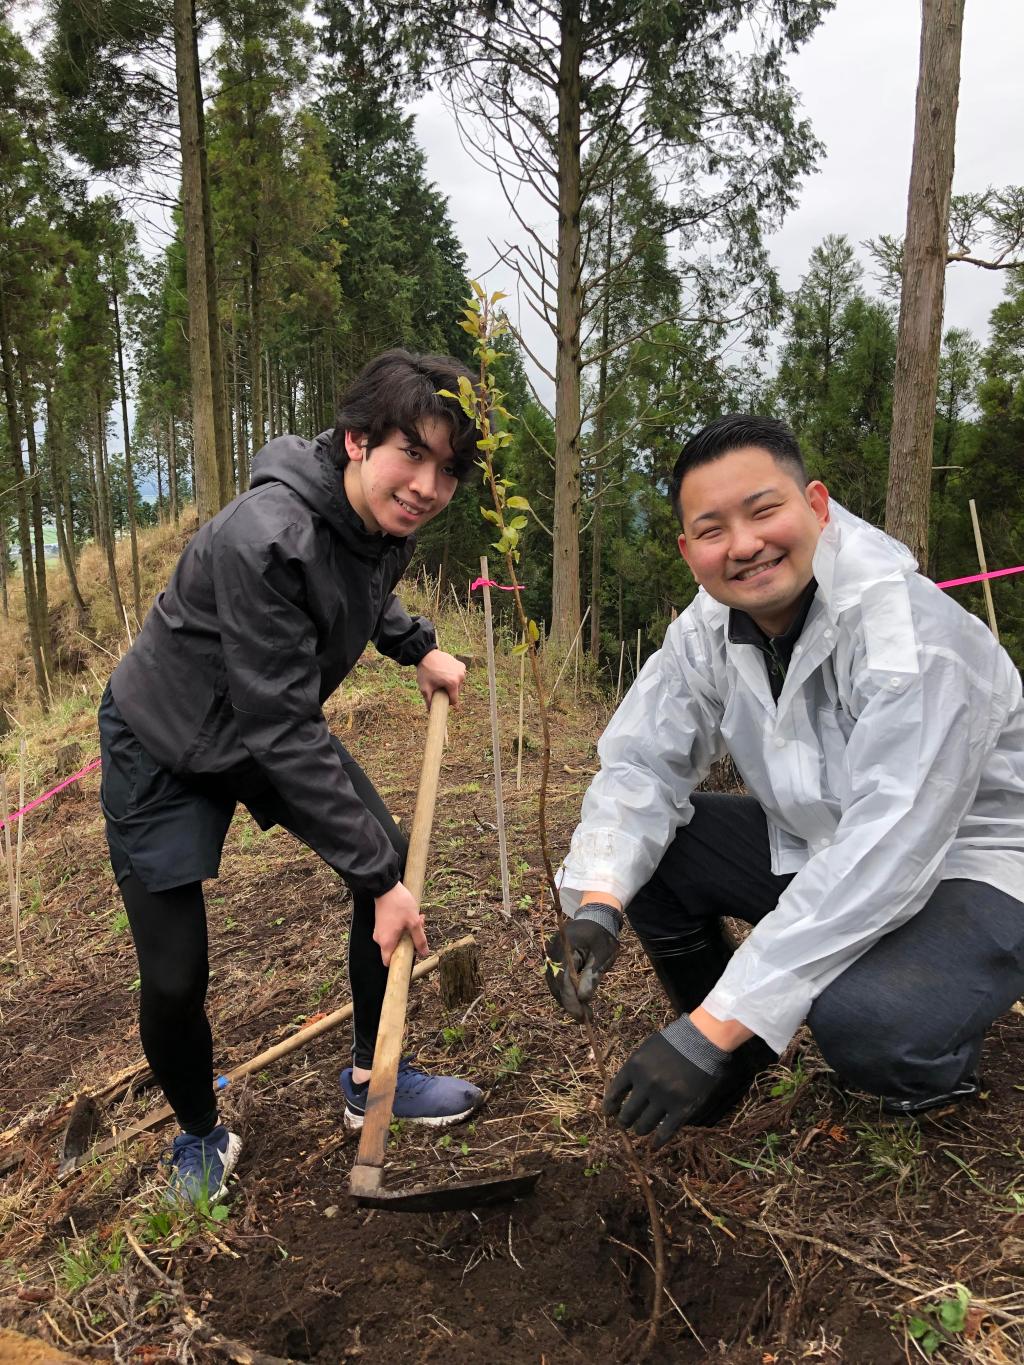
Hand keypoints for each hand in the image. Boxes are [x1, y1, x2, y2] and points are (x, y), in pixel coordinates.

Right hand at [373, 881, 428, 965]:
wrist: (385, 886)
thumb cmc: (399, 905)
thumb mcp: (413, 922)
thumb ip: (419, 939)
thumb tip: (424, 953)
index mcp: (386, 942)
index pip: (389, 962)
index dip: (400, 961)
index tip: (411, 954)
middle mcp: (380, 939)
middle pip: (396, 948)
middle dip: (411, 940)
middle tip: (421, 927)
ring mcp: (379, 930)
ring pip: (396, 937)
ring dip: (409, 930)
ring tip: (419, 917)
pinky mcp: (381, 922)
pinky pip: (393, 930)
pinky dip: (403, 925)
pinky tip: (412, 914)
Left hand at [416, 649, 465, 707]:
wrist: (426, 655)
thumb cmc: (425, 672)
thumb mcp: (425, 688)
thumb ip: (428, 701)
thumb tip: (430, 712)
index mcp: (452, 683)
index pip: (454, 700)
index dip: (448, 702)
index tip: (441, 699)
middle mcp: (460, 677)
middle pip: (457, 692)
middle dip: (449, 691)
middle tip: (439, 686)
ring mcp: (462, 670)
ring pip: (459, 684)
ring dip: (452, 684)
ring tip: (442, 679)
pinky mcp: (462, 665)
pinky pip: (459, 676)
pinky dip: (454, 677)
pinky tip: (446, 673)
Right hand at [545, 917, 618, 1020]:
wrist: (595, 918)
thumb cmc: (602, 936)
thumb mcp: (602, 956)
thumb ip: (592, 977)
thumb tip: (583, 999)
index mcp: (565, 947)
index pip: (563, 980)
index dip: (571, 1001)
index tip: (581, 1017)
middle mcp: (552, 952)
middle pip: (556, 984)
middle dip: (569, 1003)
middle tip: (586, 1018)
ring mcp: (551, 956)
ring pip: (554, 984)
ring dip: (567, 1000)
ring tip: (584, 1013)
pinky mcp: (553, 960)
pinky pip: (556, 980)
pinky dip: (565, 991)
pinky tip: (576, 1000)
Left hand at [603, 1032, 719, 1149]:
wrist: (702, 1040)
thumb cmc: (673, 1042)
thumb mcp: (646, 1050)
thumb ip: (634, 1069)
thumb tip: (623, 1091)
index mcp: (633, 1067)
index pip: (614, 1093)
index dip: (610, 1106)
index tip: (609, 1114)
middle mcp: (646, 1084)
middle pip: (627, 1113)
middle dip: (624, 1122)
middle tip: (624, 1124)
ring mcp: (663, 1098)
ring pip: (644, 1125)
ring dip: (640, 1130)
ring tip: (640, 1130)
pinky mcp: (681, 1109)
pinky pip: (666, 1132)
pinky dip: (658, 1142)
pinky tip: (654, 1146)